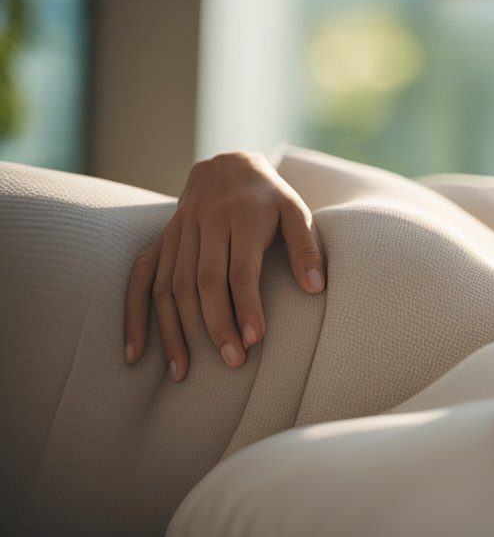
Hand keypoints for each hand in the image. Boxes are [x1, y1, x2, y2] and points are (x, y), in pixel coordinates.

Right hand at [123, 151, 325, 381]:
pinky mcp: (161, 239)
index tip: (255, 340)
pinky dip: (134, 315)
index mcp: (243, 216)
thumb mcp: (297, 212)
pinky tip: (137, 352)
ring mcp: (178, 230)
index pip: (242, 269)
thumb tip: (317, 287)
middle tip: (232, 362)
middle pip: (203, 281)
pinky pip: (141, 277)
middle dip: (215, 325)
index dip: (247, 305)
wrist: (229, 164)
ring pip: (169, 285)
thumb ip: (306, 248)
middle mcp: (206, 222)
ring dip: (175, 330)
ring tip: (185, 372)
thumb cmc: (270, 198)